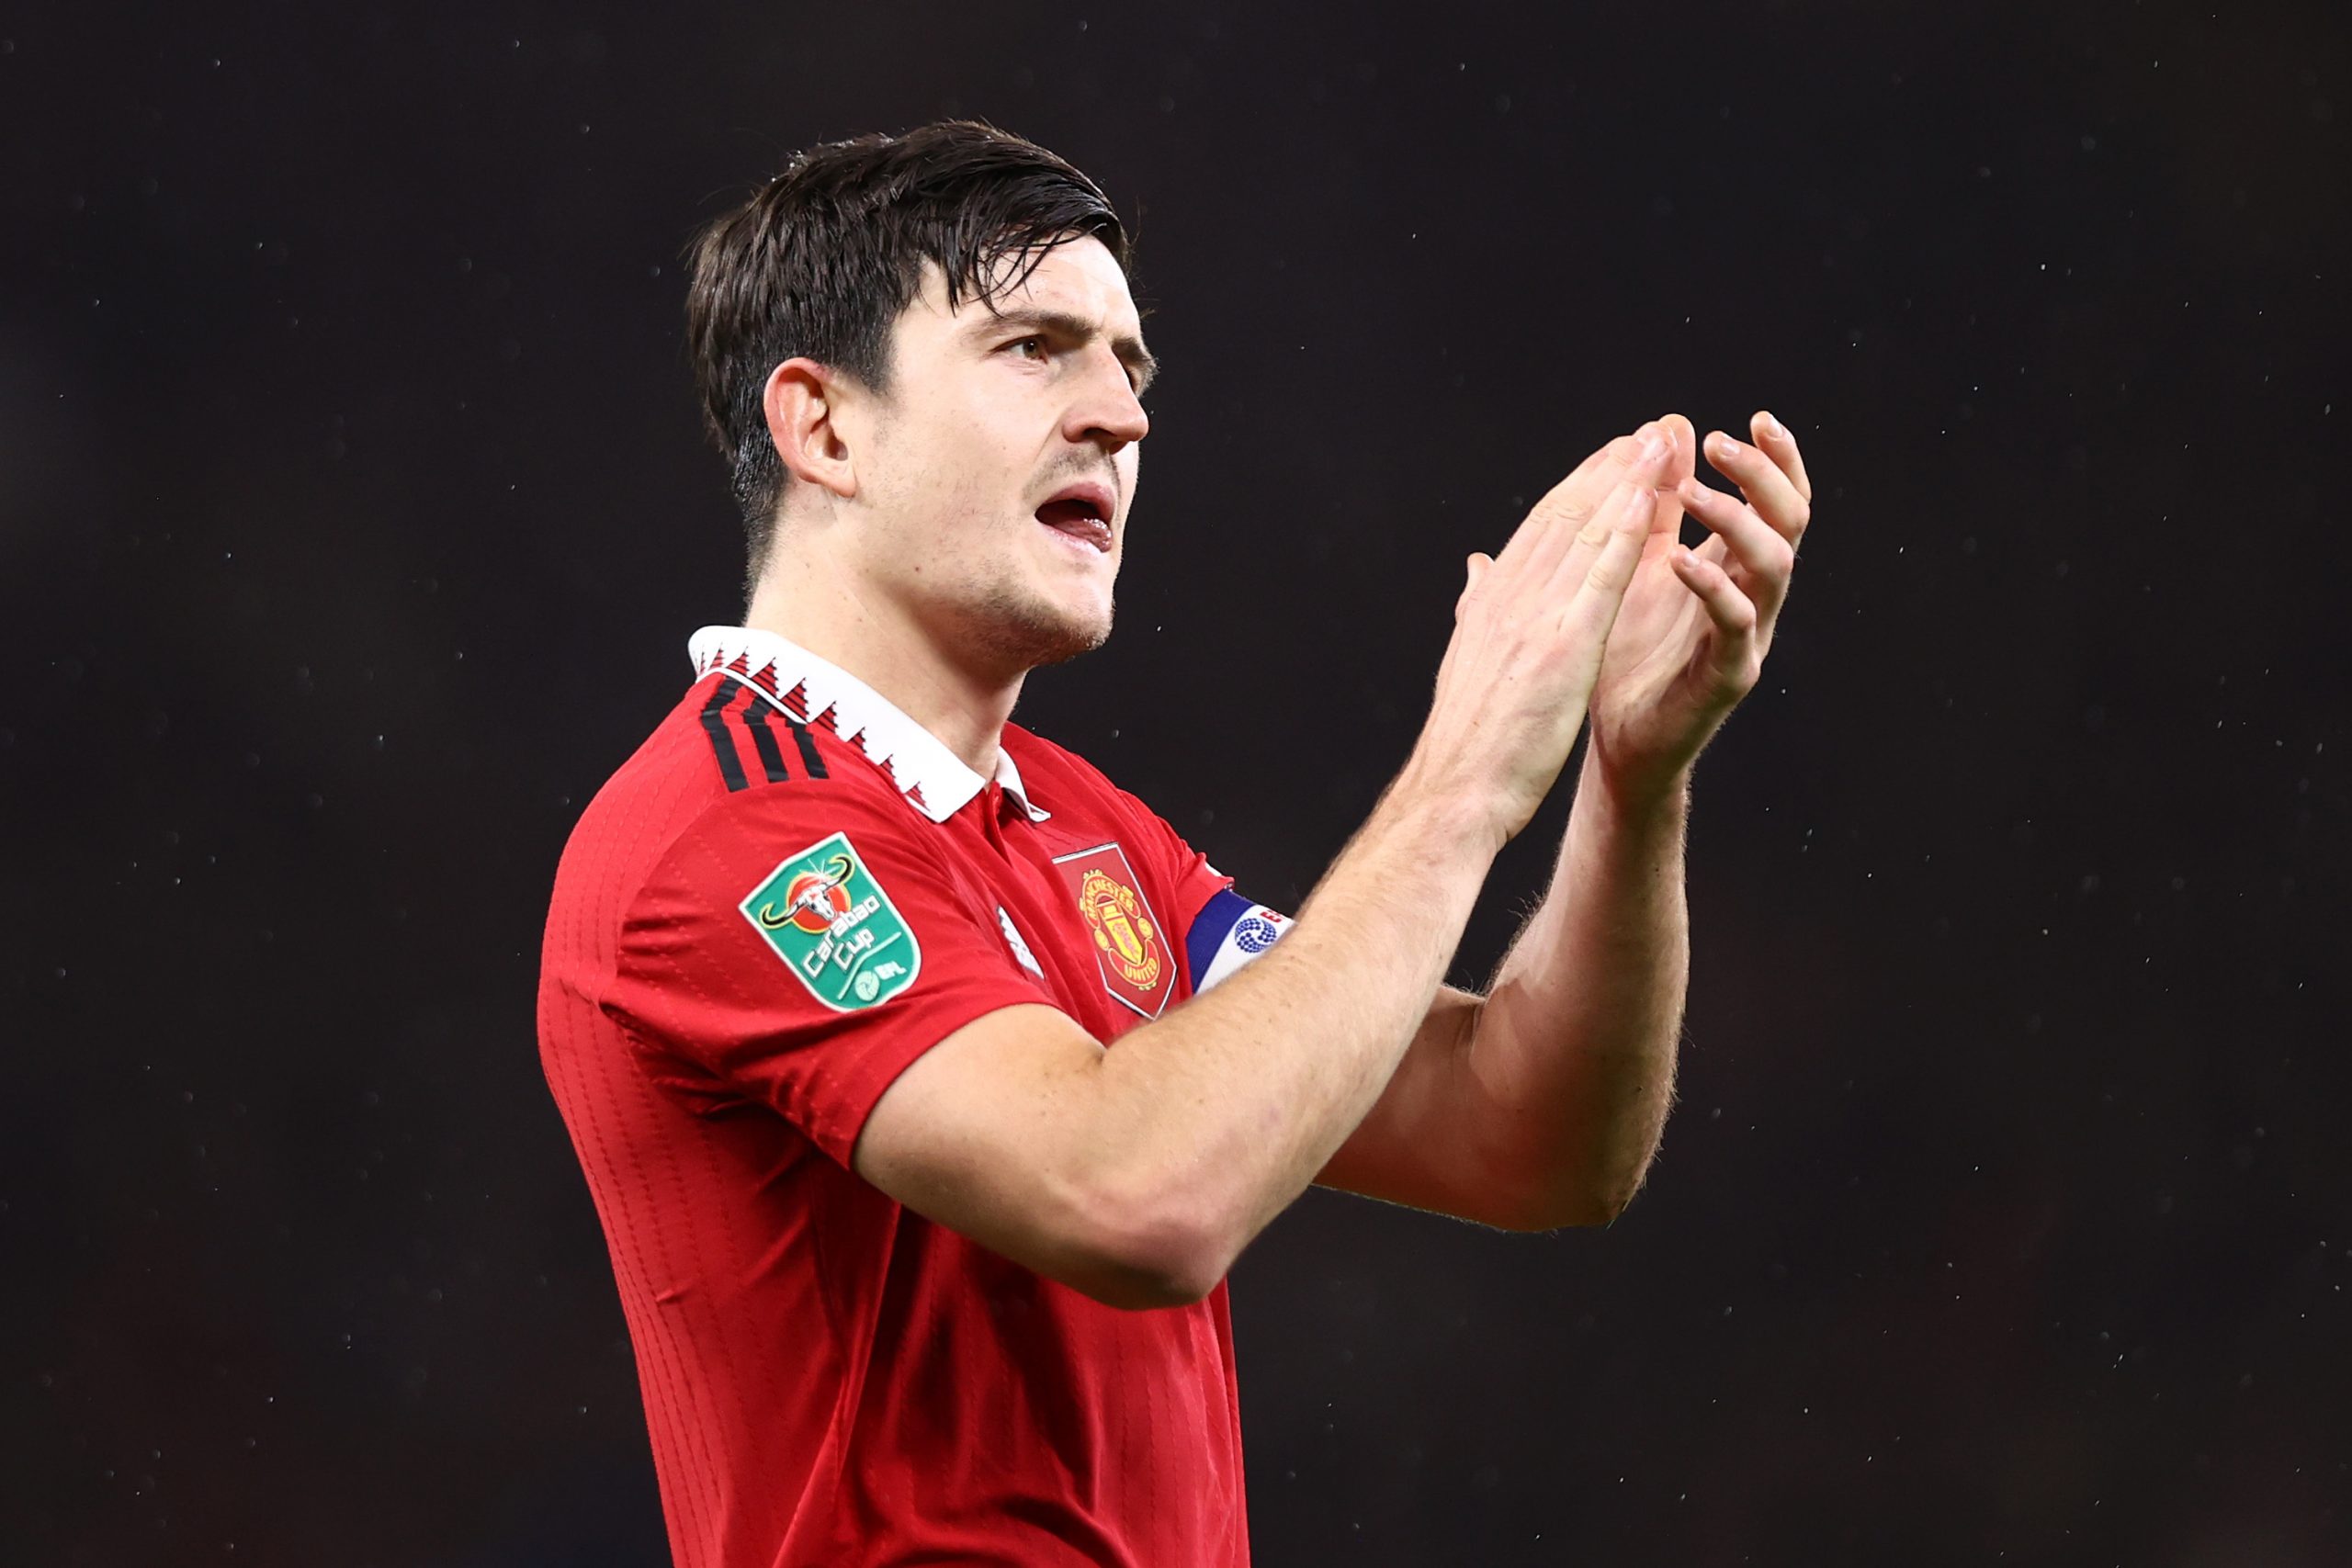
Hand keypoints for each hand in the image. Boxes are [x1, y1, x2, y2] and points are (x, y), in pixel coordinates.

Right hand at [1397, 431, 1674, 850]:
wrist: (1455, 794)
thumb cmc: (1465, 744)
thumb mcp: (1467, 661)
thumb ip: (1477, 609)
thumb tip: (1475, 570)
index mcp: (1491, 604)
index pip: (1539, 532)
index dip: (1578, 490)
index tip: (1609, 459)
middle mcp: (1509, 597)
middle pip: (1563, 518)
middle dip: (1606, 470)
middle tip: (1645, 432)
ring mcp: (1533, 618)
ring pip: (1584, 533)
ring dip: (1623, 482)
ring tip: (1657, 443)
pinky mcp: (1560, 644)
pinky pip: (1598, 577)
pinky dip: (1622, 532)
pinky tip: (1646, 499)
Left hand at [1582, 410, 1813, 805]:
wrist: (1614, 739)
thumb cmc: (1627, 651)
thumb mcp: (1638, 561)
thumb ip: (1658, 503)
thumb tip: (1672, 426)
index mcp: (1736, 566)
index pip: (1780, 501)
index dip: (1778, 459)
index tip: (1755, 418)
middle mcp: (1754, 596)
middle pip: (1791, 522)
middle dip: (1763, 475)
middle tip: (1720, 443)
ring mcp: (1748, 637)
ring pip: (1774, 568)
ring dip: (1737, 520)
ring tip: (1692, 490)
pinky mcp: (1728, 676)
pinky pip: (1735, 626)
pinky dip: (1711, 587)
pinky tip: (1678, 559)